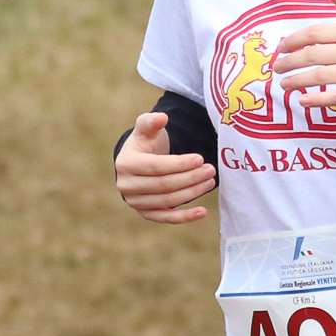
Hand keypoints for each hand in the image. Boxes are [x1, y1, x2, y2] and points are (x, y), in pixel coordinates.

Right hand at [116, 109, 215, 223]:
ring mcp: (135, 202)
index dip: (179, 164)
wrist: (139, 163)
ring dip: (192, 193)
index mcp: (125, 163)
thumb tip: (162, 117)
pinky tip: (203, 212)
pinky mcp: (146, 213)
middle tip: (211, 170)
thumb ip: (151, 121)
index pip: (156, 166)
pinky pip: (166, 218)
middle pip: (163, 185)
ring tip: (210, 182)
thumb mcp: (146, 129)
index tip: (200, 159)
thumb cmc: (146, 143)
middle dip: (190, 178)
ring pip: (167, 201)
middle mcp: (126, 186)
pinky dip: (185, 217)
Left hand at [272, 0, 335, 111]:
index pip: (317, 33)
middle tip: (277, 67)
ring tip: (284, 84)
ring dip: (298, 81)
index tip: (281, 47)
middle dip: (291, 61)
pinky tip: (302, 100)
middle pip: (315, 55)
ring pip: (322, 77)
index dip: (294, 40)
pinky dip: (317, 100)